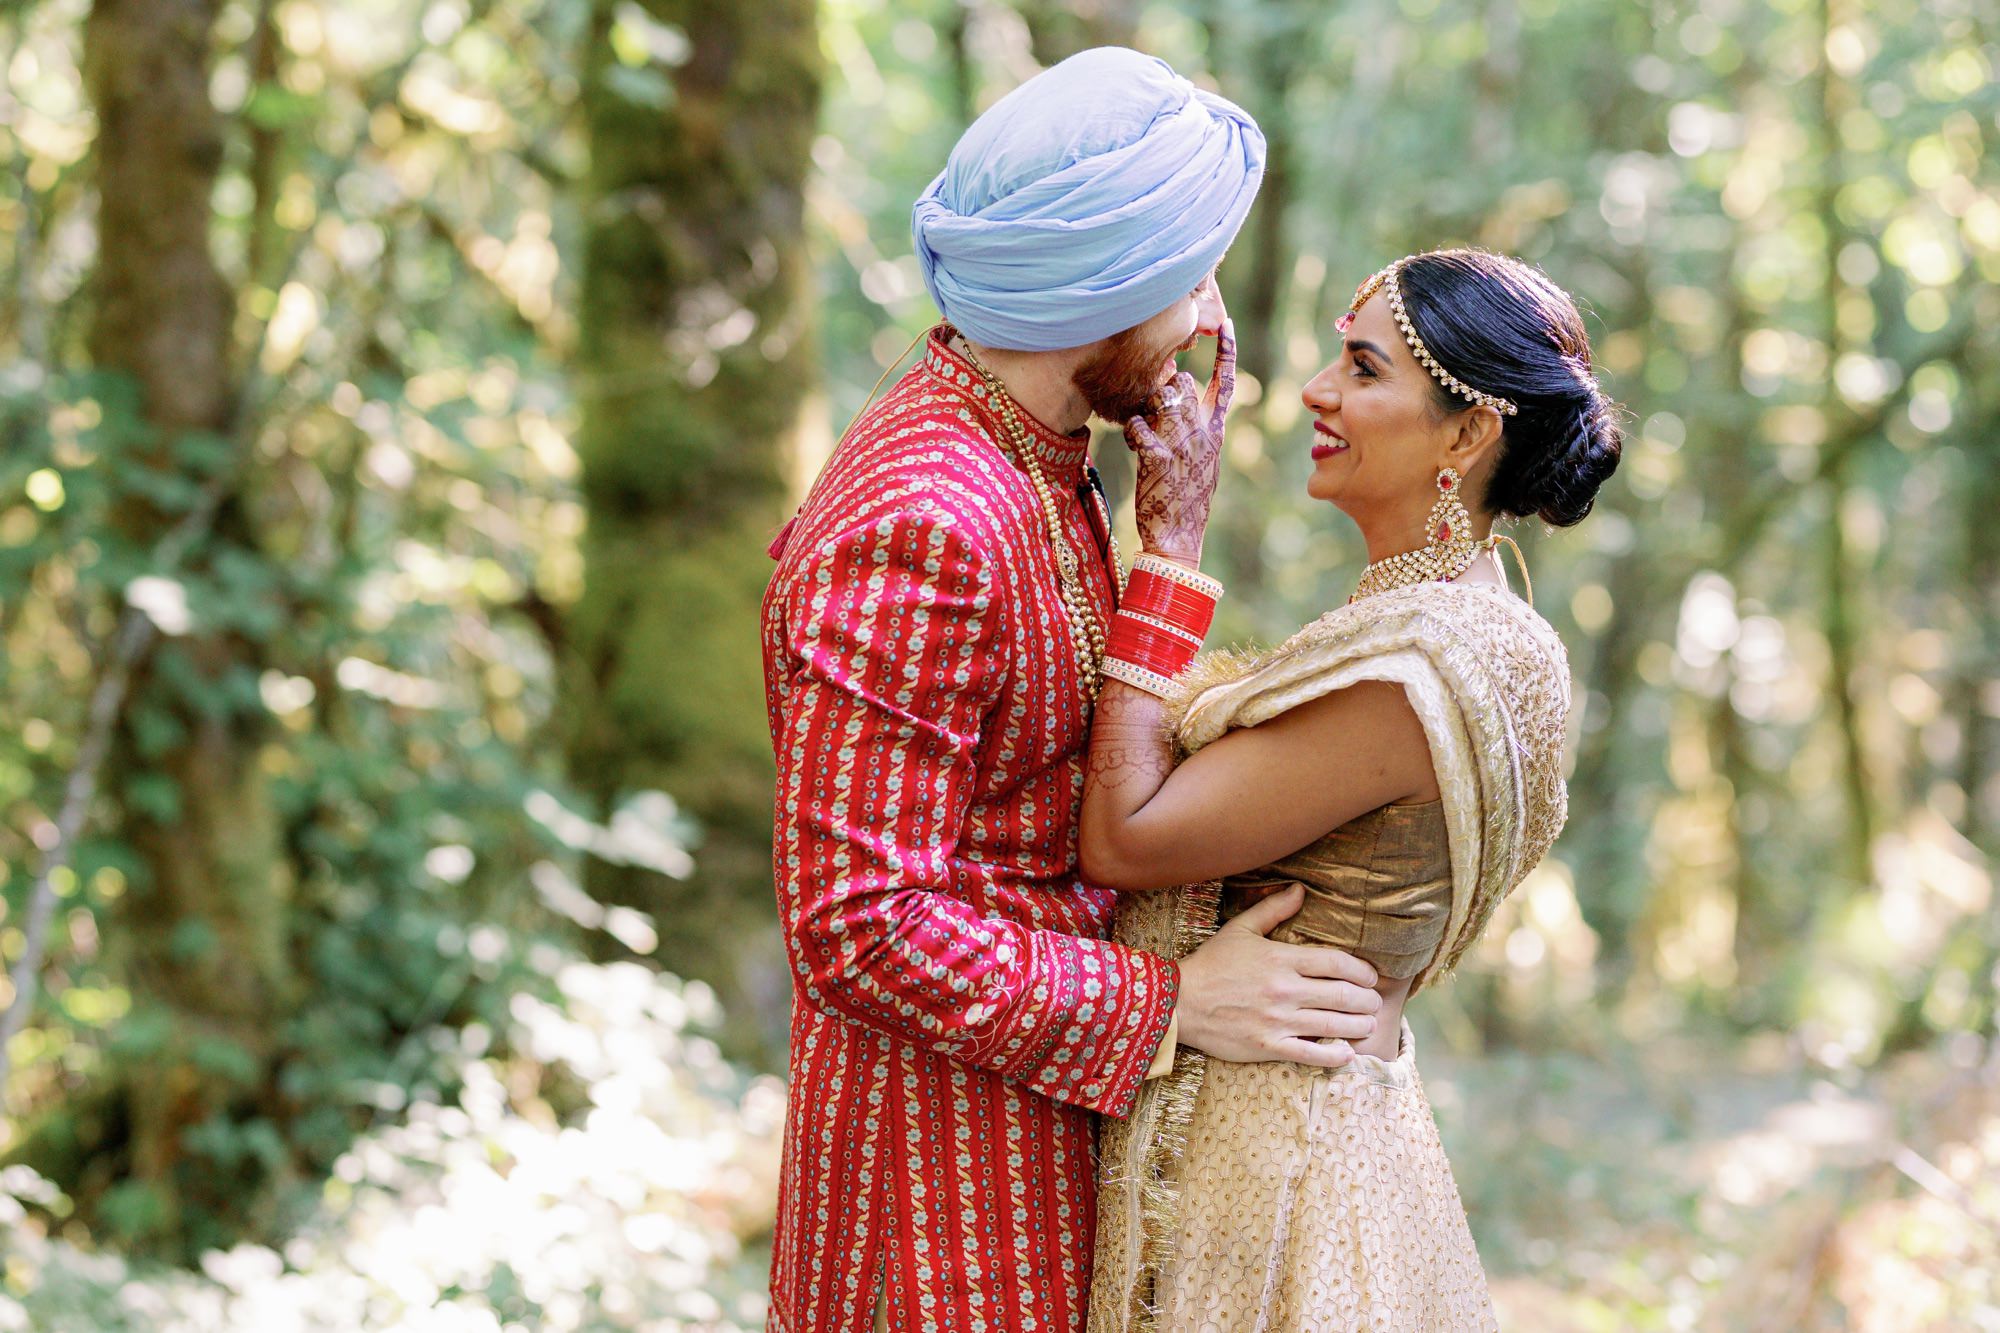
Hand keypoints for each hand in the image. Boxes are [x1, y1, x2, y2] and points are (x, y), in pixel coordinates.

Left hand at [1125, 318, 1235, 567]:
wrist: (1179, 536)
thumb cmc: (1184, 499)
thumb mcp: (1201, 461)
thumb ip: (1195, 431)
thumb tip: (1179, 404)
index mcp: (1215, 433)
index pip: (1225, 384)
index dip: (1226, 353)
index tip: (1225, 324)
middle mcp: (1202, 434)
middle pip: (1183, 383)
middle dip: (1163, 389)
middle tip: (1151, 413)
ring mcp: (1182, 445)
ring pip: (1162, 398)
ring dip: (1145, 408)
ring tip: (1143, 430)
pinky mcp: (1159, 458)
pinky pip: (1139, 425)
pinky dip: (1132, 430)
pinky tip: (1134, 443)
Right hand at [1173, 884, 1380, 1068]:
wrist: (1179, 1002)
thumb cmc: (1211, 964)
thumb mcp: (1240, 929)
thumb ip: (1273, 909)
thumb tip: (1301, 889)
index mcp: (1280, 959)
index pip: (1335, 963)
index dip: (1361, 970)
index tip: (1370, 976)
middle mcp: (1284, 990)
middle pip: (1341, 995)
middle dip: (1366, 1000)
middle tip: (1374, 1002)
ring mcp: (1277, 1021)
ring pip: (1332, 1025)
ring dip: (1358, 1025)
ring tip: (1368, 1024)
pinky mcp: (1268, 1046)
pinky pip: (1310, 1054)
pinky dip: (1334, 1055)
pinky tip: (1347, 1053)